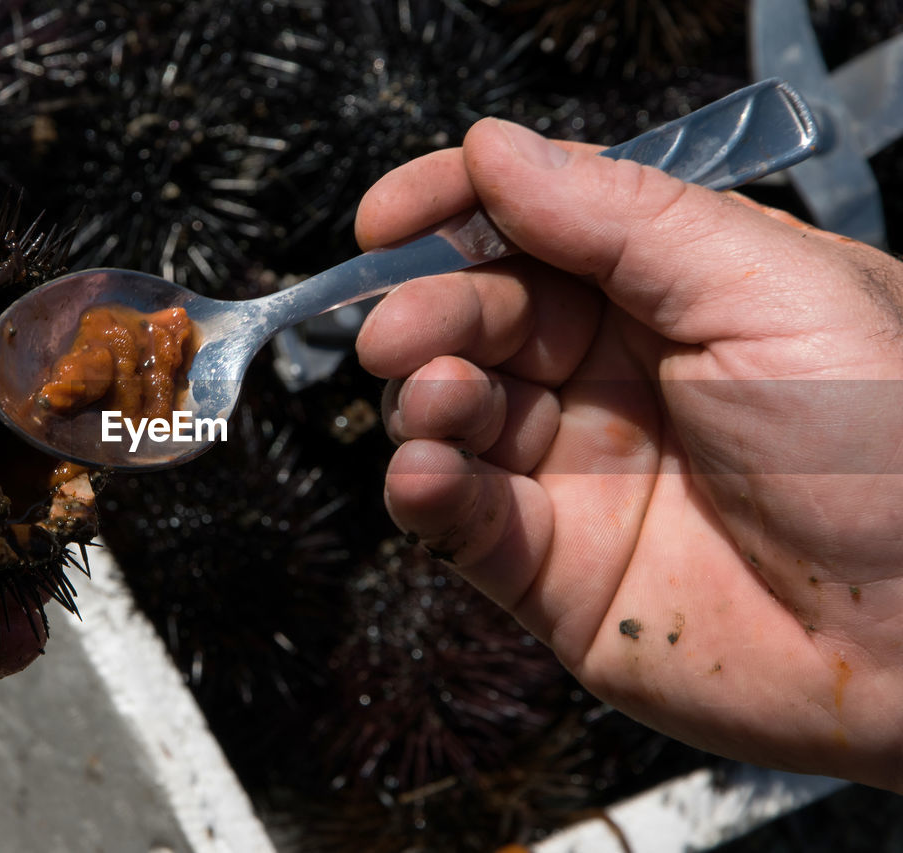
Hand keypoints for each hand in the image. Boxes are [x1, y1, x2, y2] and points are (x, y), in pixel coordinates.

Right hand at [355, 118, 902, 791]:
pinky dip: (425, 490)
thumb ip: (625, 220)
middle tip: (400, 331)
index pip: (534, 225)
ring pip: (452, 414)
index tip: (387, 217)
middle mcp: (611, 375)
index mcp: (670, 290)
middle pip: (478, 316)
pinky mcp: (550, 568)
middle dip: (428, 311)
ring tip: (433, 399)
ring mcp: (575, 471)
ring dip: (421, 399)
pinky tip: (425, 474)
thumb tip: (496, 150)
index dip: (452, 210)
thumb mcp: (772, 293)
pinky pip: (461, 518)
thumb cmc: (892, 450)